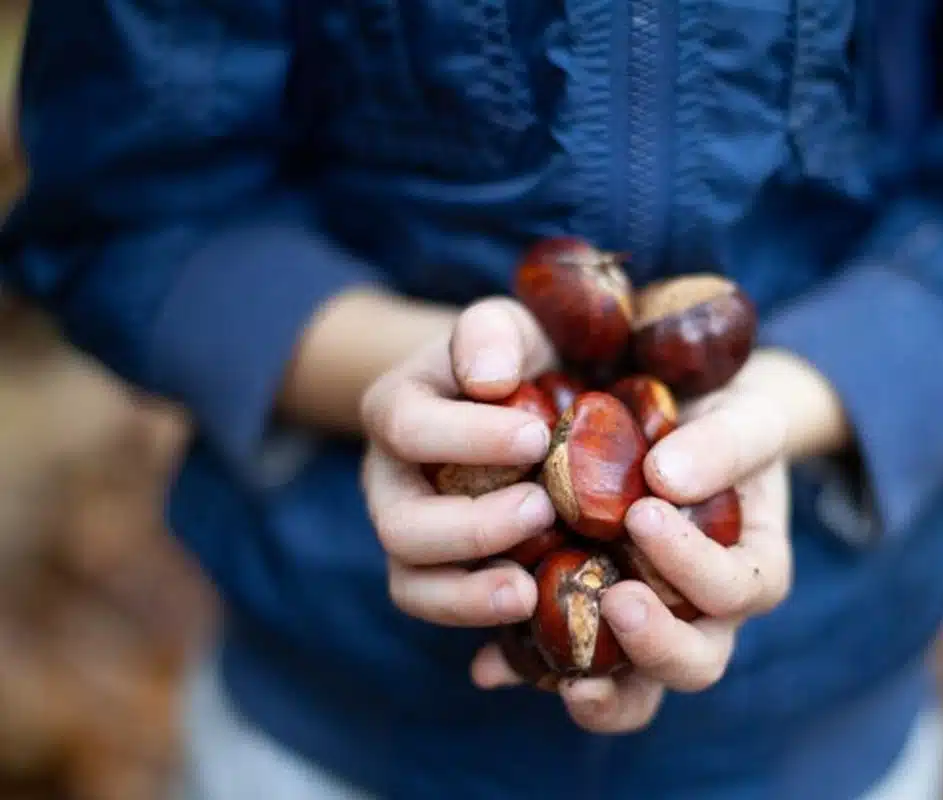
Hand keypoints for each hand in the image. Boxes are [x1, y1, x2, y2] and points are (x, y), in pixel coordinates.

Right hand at [360, 297, 559, 626]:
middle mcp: (391, 482)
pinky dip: (482, 621)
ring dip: (469, 594)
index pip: (408, 428)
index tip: (537, 437)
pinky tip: (532, 609)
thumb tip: (488, 380)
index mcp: (396, 410)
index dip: (468, 438)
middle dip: (471, 527)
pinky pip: (447, 614)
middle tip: (543, 509)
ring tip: (529, 589)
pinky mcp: (445, 578)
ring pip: (412, 584)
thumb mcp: (508, 324)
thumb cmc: (516, 359)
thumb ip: (491, 333)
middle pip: (401, 525)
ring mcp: (413, 537)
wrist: (526, 402)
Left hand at [472, 350, 848, 733]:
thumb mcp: (744, 416)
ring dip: (601, 686)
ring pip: (635, 691)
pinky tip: (489, 665)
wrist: (683, 414)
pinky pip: (562, 665)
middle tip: (617, 600)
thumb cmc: (726, 417)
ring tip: (564, 675)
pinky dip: (527, 669)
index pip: (737, 589)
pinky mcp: (588, 623)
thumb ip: (723, 443)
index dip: (693, 565)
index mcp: (752, 570)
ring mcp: (646, 626)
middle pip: (696, 663)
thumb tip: (666, 480)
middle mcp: (704, 614)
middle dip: (657, 644)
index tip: (642, 513)